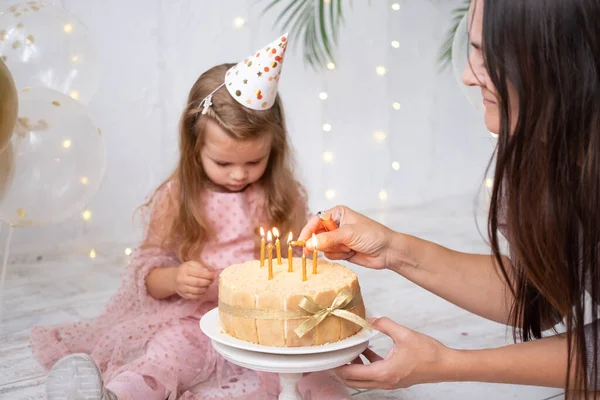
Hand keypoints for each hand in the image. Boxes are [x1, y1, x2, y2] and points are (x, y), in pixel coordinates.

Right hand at [173, 261, 215, 299]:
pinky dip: (202, 293)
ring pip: (197, 290)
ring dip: (206, 288)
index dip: (208, 275)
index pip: (198, 273)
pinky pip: (195, 296)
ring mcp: (182, 288)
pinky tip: (203, 289)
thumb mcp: (192, 264)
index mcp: (185, 270)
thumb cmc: (186, 270)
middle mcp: (182, 279)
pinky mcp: (184, 295)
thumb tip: (213, 270)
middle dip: (208, 282)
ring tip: (208, 284)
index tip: (215, 275)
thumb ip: (202, 266)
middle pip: (198, 282)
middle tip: (212, 280)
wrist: (173, 278)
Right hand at [298, 206, 396, 269]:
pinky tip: (350, 253)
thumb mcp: (349, 234)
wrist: (387, 251)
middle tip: (312, 252)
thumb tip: (310, 244)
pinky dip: (339, 256)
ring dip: (334, 250)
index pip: (316, 221)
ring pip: (322, 247)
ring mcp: (338, 238)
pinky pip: (330, 254)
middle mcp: (335, 225)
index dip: (307, 231)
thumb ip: (328, 239)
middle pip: (316, 234)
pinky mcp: (341, 250)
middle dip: (320, 243)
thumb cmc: (372, 235)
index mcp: (337, 214)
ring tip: (348, 248)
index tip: (301, 243)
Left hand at [334, 317, 452, 389]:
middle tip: (333, 355)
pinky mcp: (394, 379)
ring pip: (363, 380)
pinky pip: (374, 375)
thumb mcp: (403, 334)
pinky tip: (367, 350)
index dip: (338, 366)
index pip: (352, 374)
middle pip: (354, 381)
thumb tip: (369, 319)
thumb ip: (384, 324)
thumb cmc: (428, 353)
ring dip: (353, 367)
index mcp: (383, 373)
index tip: (329, 357)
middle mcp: (384, 382)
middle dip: (341, 369)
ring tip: (348, 350)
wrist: (446, 365)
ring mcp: (389, 383)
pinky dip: (366, 365)